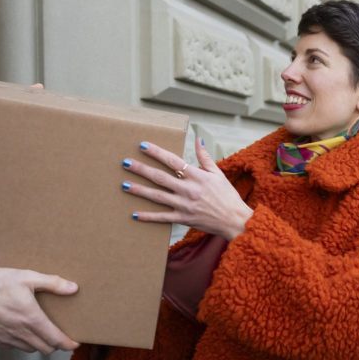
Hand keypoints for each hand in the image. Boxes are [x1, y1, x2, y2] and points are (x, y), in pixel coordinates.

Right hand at [0, 268, 79, 353]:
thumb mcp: (27, 277)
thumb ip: (52, 283)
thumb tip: (73, 288)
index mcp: (33, 320)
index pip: (56, 340)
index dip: (68, 344)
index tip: (74, 344)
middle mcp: (22, 334)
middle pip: (45, 348)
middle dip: (53, 344)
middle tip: (56, 335)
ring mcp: (6, 340)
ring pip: (28, 349)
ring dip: (36, 344)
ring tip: (36, 332)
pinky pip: (10, 347)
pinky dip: (17, 342)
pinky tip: (15, 331)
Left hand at [122, 139, 252, 239]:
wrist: (234, 220)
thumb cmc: (227, 196)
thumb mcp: (218, 173)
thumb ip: (204, 157)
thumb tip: (198, 139)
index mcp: (197, 176)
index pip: (173, 161)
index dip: (157, 152)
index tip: (143, 146)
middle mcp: (188, 190)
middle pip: (160, 177)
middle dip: (141, 169)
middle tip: (125, 163)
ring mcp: (184, 205)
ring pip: (157, 196)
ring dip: (139, 190)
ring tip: (124, 184)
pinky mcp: (183, 219)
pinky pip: (162, 218)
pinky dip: (148, 217)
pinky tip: (134, 214)